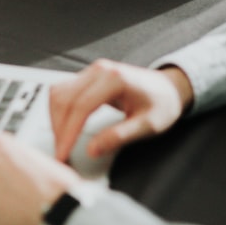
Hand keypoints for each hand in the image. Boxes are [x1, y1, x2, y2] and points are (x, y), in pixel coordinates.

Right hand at [50, 59, 192, 163]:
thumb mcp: (147, 125)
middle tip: (60, 154)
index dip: (68, 133)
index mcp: (115, 79)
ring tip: (61, 143)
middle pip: (64, 98)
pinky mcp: (89, 77)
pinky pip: (65, 91)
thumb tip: (92, 150)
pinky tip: (64, 128)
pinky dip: (60, 111)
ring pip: (59, 93)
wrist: (170, 88)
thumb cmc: (162, 104)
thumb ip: (119, 137)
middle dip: (59, 129)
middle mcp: (100, 70)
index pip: (81, 106)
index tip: (63, 153)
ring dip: (56, 119)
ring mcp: (93, 71)